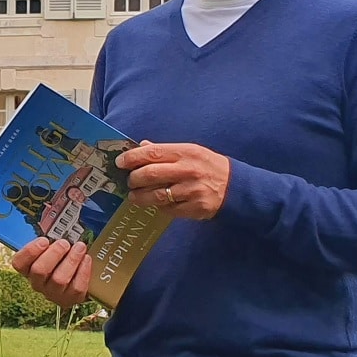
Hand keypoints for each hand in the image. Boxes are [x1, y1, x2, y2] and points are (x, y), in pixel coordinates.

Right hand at [11, 237, 91, 307]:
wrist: (74, 281)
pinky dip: (83, 271)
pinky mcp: (70, 299)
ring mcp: (53, 293)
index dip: (30, 251)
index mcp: (28, 269)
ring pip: (59, 279)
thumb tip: (60, 226)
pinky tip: (86, 260)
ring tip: (80, 248)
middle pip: (40, 270)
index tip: (44, 240)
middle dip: (54, 254)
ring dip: (71, 260)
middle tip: (64, 243)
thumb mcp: (50, 250)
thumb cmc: (59, 261)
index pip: (19, 263)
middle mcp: (37, 283)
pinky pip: (76, 287)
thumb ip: (50, 241)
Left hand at [115, 141, 230, 219]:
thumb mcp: (191, 151)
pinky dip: (158, 207)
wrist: (236, 187)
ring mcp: (192, 191)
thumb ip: (166, 150)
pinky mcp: (195, 208)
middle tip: (128, 181)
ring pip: (157, 195)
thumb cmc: (208, 166)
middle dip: (133, 179)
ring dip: (140, 197)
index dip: (132, 158)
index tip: (120, 162)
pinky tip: (155, 204)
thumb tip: (142, 146)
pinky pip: (169, 210)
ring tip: (134, 196)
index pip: (153, 153)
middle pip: (150, 175)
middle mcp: (188, 170)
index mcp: (186, 152)